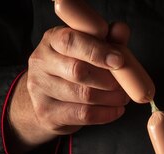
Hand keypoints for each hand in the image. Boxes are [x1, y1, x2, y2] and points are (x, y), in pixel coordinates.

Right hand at [6, 22, 131, 153]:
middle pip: (77, 70)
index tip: (119, 61)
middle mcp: (41, 62)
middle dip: (107, 79)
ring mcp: (40, 89)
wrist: (46, 102)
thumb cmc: (73, 69)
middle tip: (123, 85)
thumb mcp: (88, 50)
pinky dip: (105, 114)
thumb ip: (106, 40)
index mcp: (52, 40)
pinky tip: (116, 110)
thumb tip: (121, 29)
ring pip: (83, 94)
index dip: (97, 51)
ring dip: (110, 98)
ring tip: (123, 98)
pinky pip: (83, 114)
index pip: (71, 41)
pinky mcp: (47, 113)